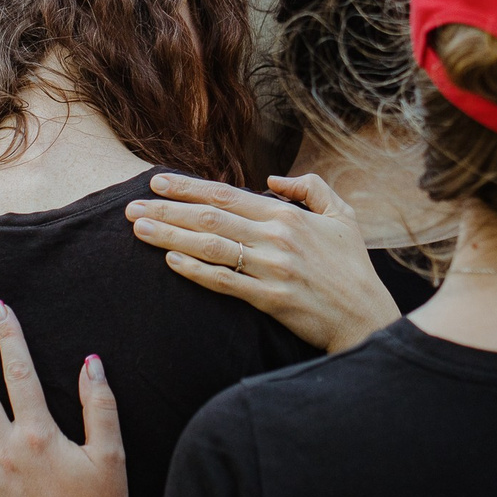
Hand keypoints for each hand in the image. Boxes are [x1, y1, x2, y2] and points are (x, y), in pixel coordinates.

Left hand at [125, 173, 400, 352]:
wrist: (366, 317)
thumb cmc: (353, 267)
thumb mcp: (343, 216)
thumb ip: (310, 188)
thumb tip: (273, 180)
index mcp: (286, 215)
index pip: (225, 194)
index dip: (187, 186)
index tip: (156, 182)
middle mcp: (275, 238)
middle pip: (209, 217)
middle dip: (166, 210)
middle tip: (131, 207)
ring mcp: (271, 269)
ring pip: (210, 246)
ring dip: (170, 236)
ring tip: (139, 230)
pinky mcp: (270, 299)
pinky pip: (224, 281)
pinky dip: (195, 270)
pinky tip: (171, 261)